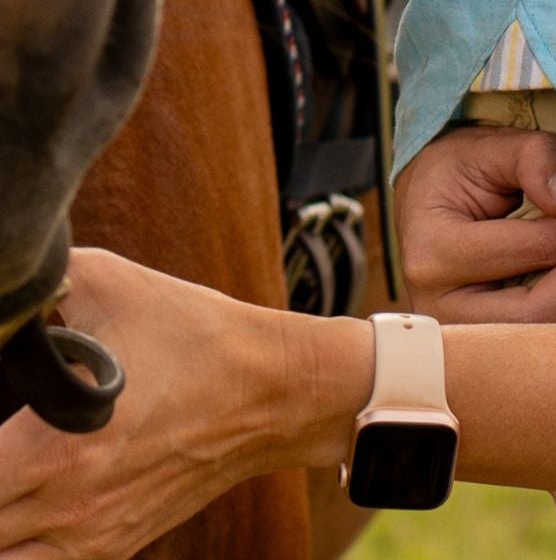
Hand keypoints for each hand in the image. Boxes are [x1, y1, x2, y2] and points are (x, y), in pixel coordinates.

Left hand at [0, 250, 355, 559]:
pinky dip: (18, 546)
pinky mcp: (110, 551)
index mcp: (55, 448)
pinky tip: (20, 507)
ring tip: (6, 478)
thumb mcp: (107, 281)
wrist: (270, 389)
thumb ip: (40, 284)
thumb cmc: (192, 333)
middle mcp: (67, 507)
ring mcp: (90, 540)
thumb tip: (10, 283)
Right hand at [396, 125, 555, 322]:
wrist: (428, 201)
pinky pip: (537, 340)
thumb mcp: (491, 145)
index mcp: (435, 252)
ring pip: (541, 336)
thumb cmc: (460, 169)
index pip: (534, 247)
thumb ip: (534, 159)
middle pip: (538, 311)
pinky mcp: (480, 345)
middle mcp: (440, 307)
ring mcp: (459, 336)